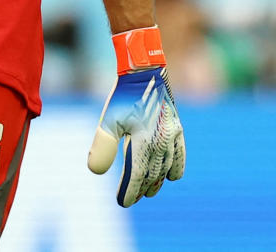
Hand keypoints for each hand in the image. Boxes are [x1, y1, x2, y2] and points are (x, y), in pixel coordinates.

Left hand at [88, 66, 185, 206]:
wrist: (146, 71)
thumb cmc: (123, 95)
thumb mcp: (108, 120)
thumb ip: (102, 146)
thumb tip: (95, 171)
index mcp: (144, 141)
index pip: (138, 175)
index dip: (130, 191)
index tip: (123, 202)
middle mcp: (162, 141)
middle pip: (152, 174)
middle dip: (142, 188)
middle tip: (134, 198)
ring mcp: (172, 136)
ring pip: (166, 167)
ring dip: (157, 181)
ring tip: (149, 191)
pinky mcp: (177, 128)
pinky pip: (180, 155)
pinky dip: (176, 168)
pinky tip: (171, 176)